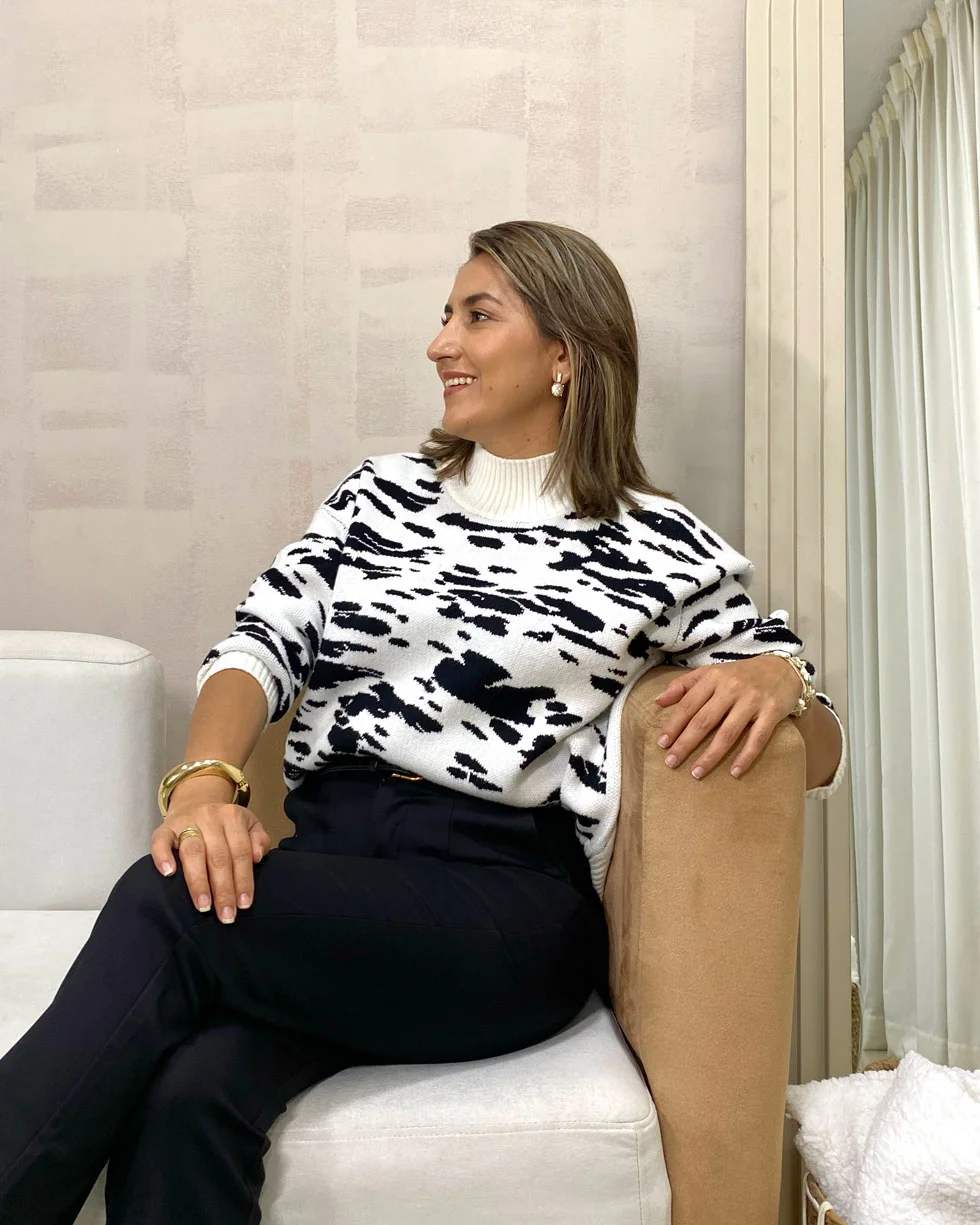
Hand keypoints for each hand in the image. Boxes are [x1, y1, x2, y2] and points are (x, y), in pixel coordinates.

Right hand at [151, 796, 272, 922]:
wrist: (196, 802)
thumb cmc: (225, 825)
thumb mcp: (249, 825)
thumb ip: (259, 840)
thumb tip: (258, 857)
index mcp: (233, 817)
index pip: (241, 853)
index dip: (243, 880)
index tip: (244, 904)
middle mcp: (210, 817)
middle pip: (218, 857)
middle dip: (223, 889)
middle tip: (225, 915)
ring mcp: (186, 821)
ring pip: (193, 852)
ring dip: (198, 882)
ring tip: (203, 906)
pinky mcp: (165, 827)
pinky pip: (161, 840)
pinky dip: (162, 856)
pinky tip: (168, 874)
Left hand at [654, 655, 803, 779]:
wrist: (782, 668)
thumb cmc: (741, 674)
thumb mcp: (711, 672)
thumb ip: (684, 685)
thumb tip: (658, 701)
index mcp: (713, 677)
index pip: (689, 704)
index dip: (674, 725)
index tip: (662, 744)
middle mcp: (731, 688)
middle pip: (704, 720)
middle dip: (686, 743)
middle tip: (671, 762)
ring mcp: (753, 700)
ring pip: (728, 733)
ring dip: (711, 756)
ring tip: (696, 773)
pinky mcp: (772, 712)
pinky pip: (757, 738)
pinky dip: (746, 756)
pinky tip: (734, 772)